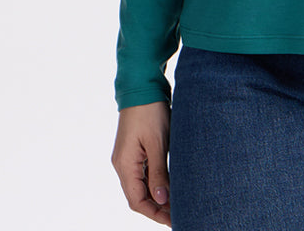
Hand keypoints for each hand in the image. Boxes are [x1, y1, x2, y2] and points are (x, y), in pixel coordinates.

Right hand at [111, 101, 171, 225]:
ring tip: (178, 203)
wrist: (142, 85)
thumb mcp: (157, 142)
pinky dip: (156, 183)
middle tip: (180, 213)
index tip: (174, 220)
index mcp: (124, 165)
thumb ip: (158, 172)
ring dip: (158, 196)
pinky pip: (144, 173)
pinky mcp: (135, 150)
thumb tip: (160, 200)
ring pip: (141, 186)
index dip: (154, 213)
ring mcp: (128, 157)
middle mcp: (123, 164)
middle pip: (138, 196)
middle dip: (158, 208)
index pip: (137, 201)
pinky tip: (170, 185)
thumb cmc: (150, 111)